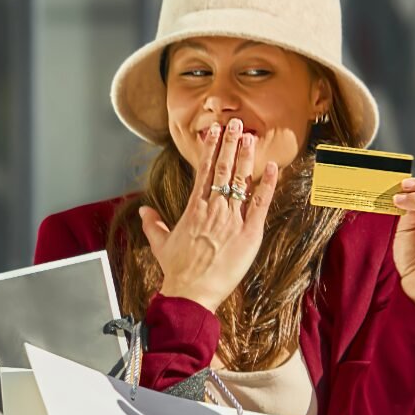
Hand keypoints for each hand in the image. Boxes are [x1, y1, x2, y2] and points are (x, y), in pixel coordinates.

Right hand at [139, 118, 279, 312]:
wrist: (192, 291)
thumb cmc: (177, 270)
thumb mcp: (161, 244)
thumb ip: (153, 224)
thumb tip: (142, 212)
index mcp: (194, 208)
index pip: (203, 171)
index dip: (210, 149)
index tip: (213, 131)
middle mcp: (213, 208)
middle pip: (222, 169)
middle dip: (229, 144)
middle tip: (235, 123)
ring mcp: (232, 218)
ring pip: (240, 181)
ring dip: (245, 157)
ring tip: (250, 136)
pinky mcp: (249, 232)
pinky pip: (260, 204)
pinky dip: (267, 185)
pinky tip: (272, 168)